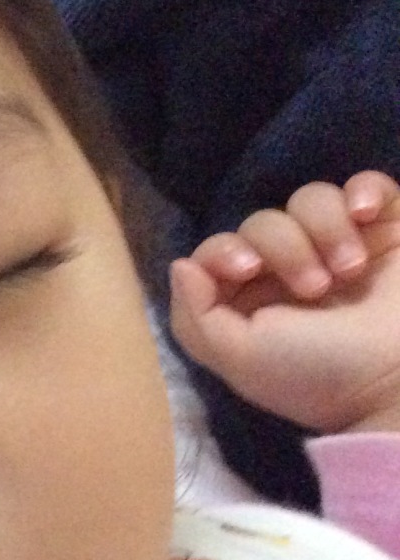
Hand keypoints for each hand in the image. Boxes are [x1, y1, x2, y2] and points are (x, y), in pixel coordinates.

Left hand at [169, 171, 399, 433]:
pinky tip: (368, 215)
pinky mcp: (390, 232)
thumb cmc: (318, 372)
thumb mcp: (239, 358)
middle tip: (315, 288)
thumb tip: (181, 264)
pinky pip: (368, 187)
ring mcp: (342, 249)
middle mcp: (293, 272)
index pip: (219, 250)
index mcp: (252, 301)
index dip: (224, 250)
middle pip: (263, 222)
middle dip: (284, 247)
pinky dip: (364, 191)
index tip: (246, 269)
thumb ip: (195, 317)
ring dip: (326, 228)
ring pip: (312, 200)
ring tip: (349, 272)